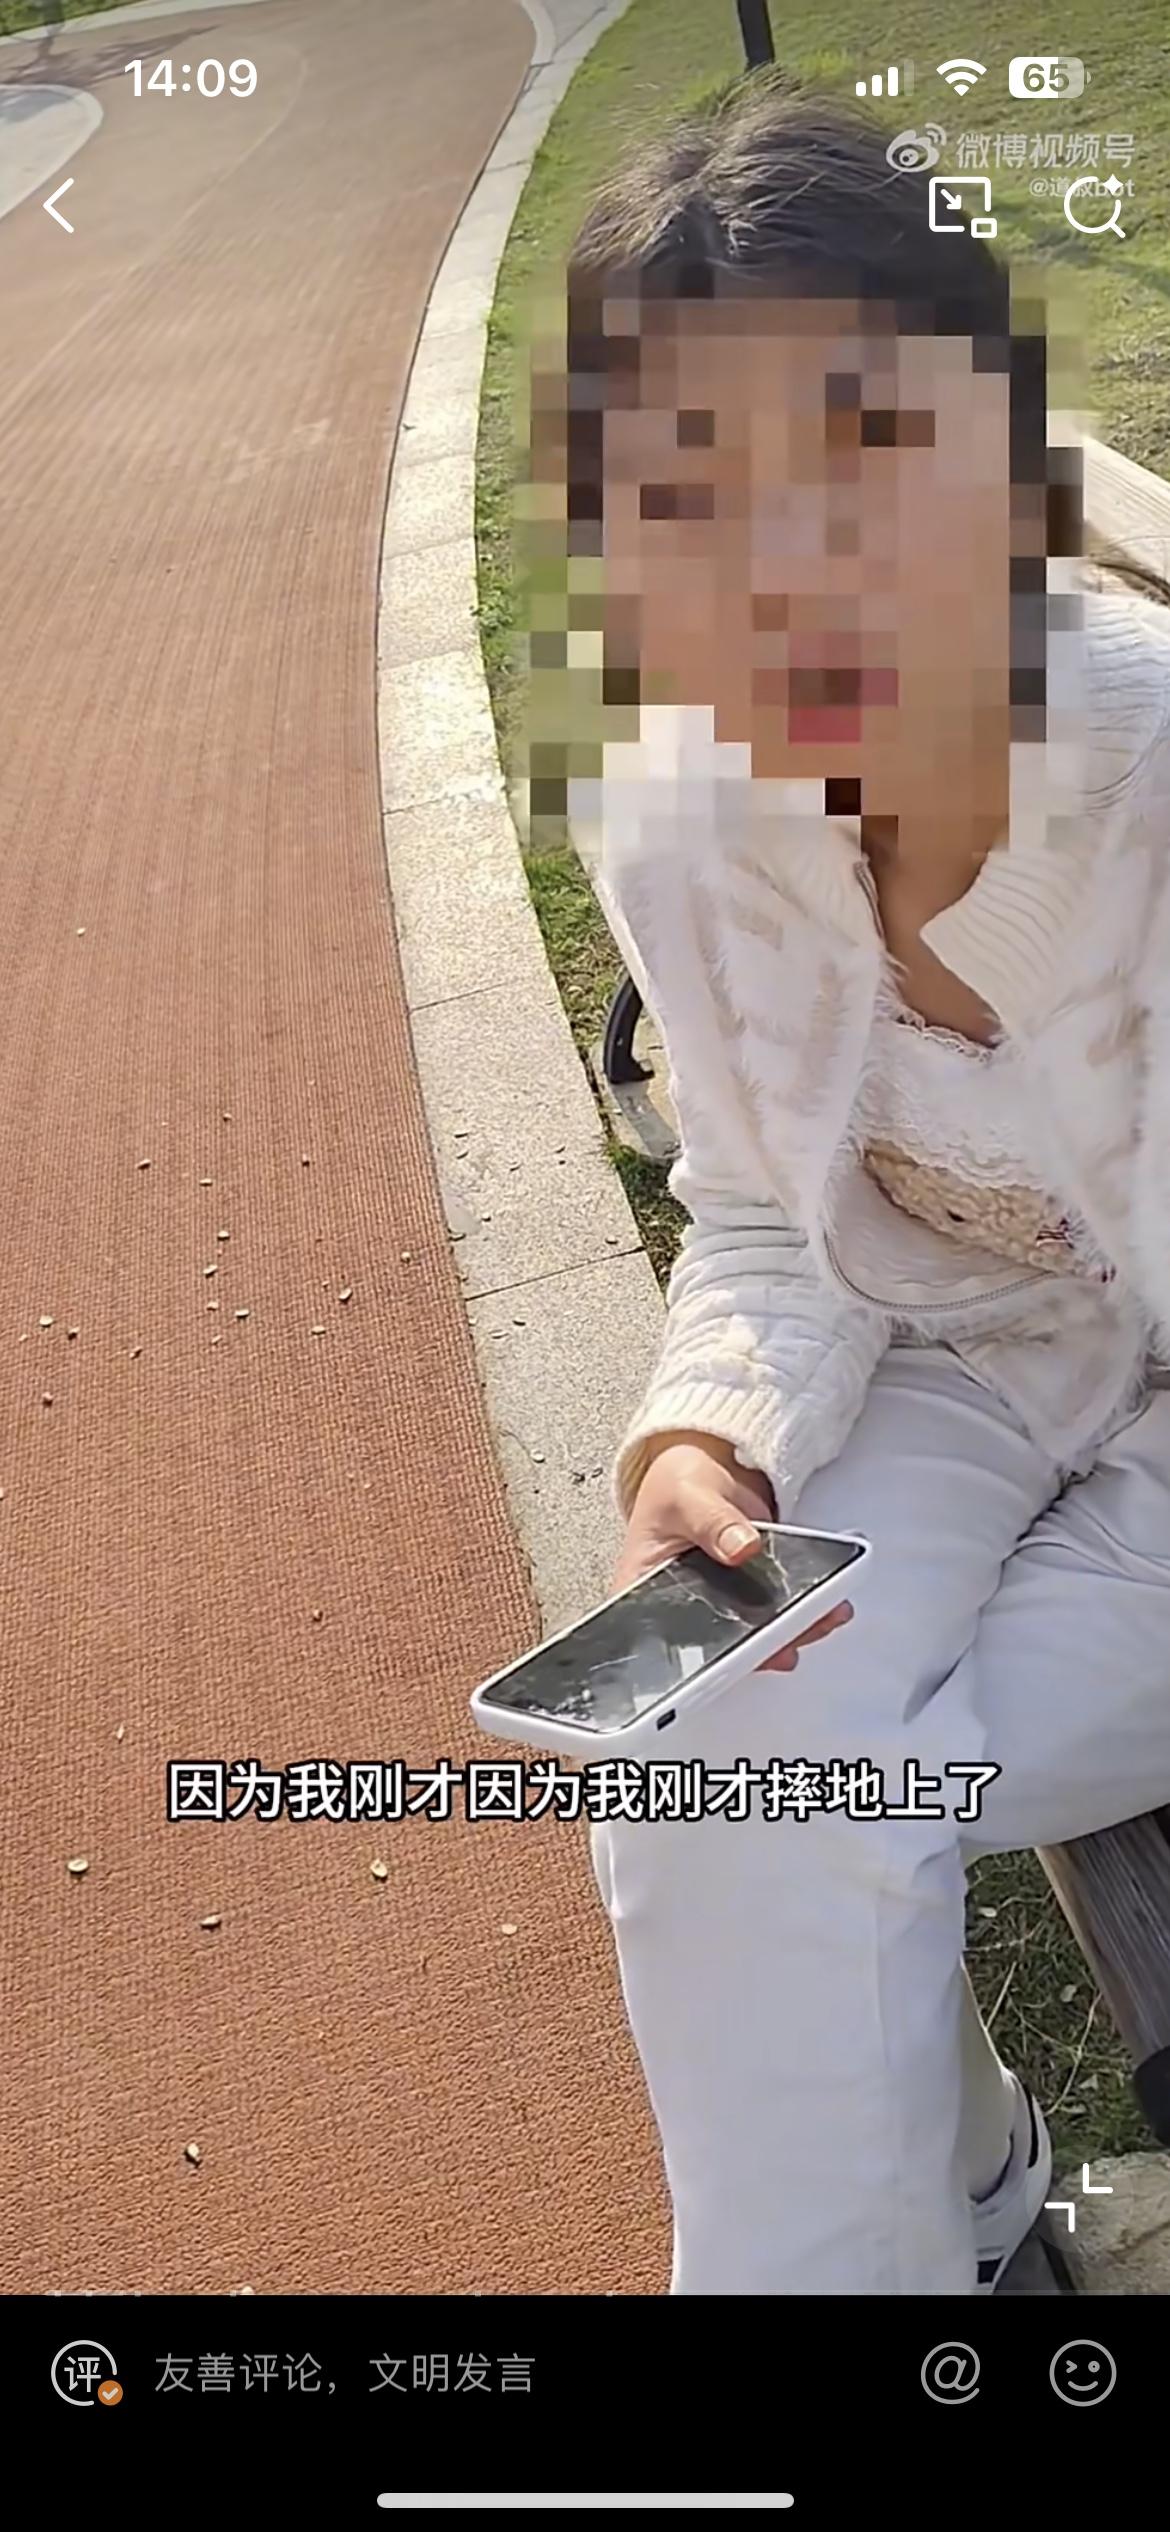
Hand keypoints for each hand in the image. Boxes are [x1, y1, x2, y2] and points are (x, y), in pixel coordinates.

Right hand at [614, 1432, 853, 1672]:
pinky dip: (801, 1611)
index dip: (705, 1652)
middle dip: (759, 1644)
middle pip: (718, 1645)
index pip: (667, 1637)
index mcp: (642, 1591)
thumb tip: (742, 1547)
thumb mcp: (688, 1494)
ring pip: (753, 1634)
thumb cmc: (680, 1482)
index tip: (742, 1646)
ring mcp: (717, 1606)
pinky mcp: (749, 1597)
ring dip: (789, 1630)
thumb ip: (713, 1521)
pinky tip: (824, 1605)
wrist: (709, 1467)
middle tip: (791, 1634)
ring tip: (821, 1616)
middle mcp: (678, 1608)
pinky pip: (774, 1612)